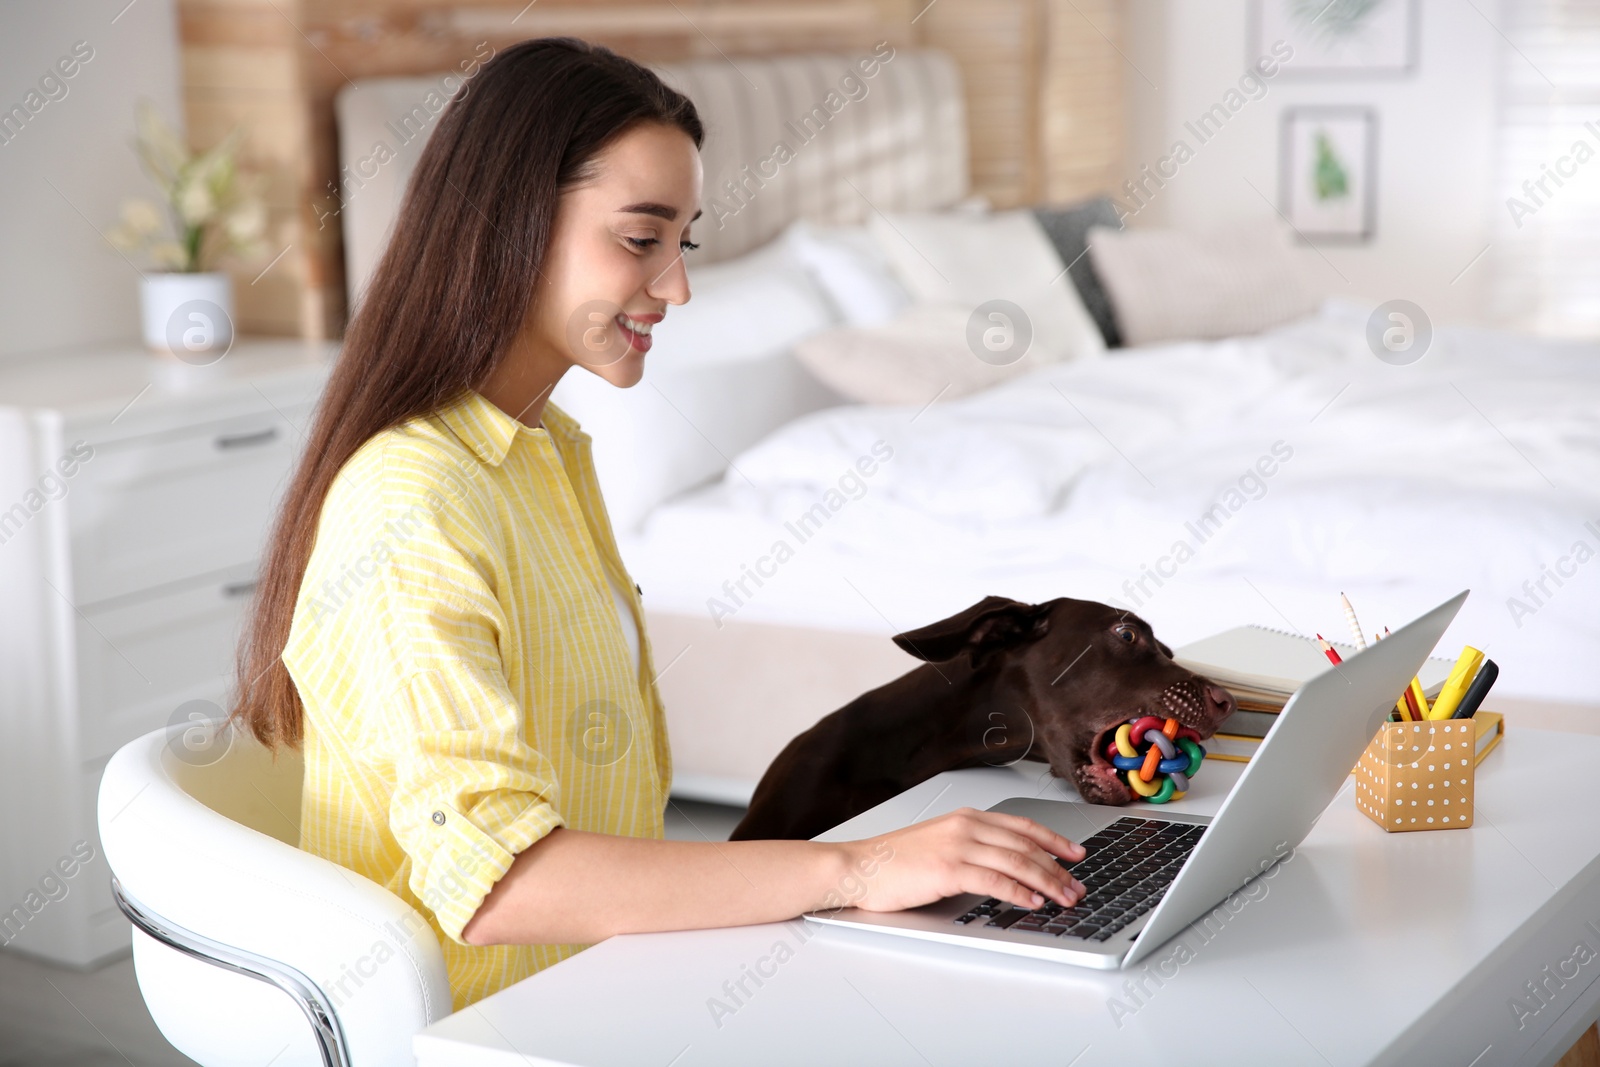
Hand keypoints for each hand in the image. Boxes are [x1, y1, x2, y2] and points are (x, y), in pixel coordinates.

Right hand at [822, 807, 1085, 914]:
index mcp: (965, 818)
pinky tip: (1033, 901)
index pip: (1022, 826)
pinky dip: (1019, 892)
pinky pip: (994, 880)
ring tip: (1066, 897)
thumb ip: (971, 849)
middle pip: (1026, 845)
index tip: (1076, 853)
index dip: (1054, 839)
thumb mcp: (939, 844)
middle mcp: (965, 826)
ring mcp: (957, 846)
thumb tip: (1006, 868)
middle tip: (1078, 885)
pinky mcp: (948, 869)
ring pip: (1017, 861)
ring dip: (1047, 881)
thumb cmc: (894, 861)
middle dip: (1058, 867)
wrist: (859, 867)